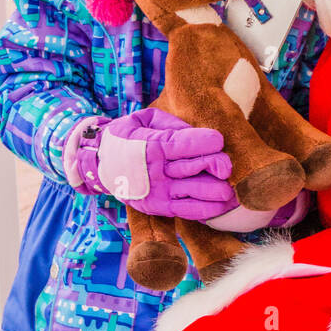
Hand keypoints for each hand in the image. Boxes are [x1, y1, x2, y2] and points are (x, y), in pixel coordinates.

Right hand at [67, 107, 237, 220]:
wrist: (99, 164)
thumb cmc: (128, 136)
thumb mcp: (143, 119)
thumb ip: (170, 124)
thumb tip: (197, 133)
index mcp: (150, 146)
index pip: (182, 144)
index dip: (204, 142)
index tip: (218, 140)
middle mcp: (154, 171)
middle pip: (193, 167)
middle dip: (216, 164)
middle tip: (226, 166)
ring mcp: (157, 191)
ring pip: (194, 191)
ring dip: (217, 191)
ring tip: (231, 189)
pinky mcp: (159, 208)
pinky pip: (187, 211)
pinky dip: (207, 209)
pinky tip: (223, 204)